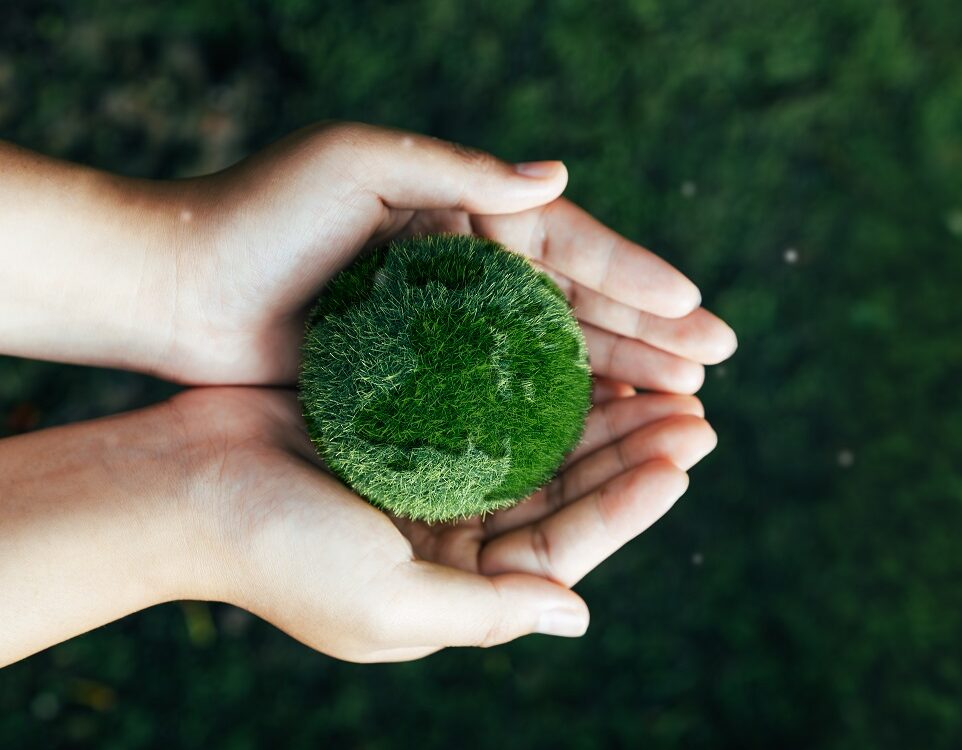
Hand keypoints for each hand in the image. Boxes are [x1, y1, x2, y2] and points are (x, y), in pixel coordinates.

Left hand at [160, 121, 736, 386]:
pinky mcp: (422, 379)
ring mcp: (450, 330)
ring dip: (620, 379)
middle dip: (651, 335)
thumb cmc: (263, 213)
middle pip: (579, 306)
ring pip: (555, 358)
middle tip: (717, 367)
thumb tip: (560, 173)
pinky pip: (507, 399)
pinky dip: (559, 416)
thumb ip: (461, 171)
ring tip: (682, 405)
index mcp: (467, 213)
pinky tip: (604, 435)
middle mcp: (470, 271)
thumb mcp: (360, 162)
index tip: (696, 312)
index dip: (637, 278)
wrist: (178, 284)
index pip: (571, 245)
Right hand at [174, 384, 715, 661]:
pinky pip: (493, 402)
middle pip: (564, 495)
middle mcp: (453, 537)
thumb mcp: (386, 603)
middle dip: (631, 455)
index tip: (682, 459)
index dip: (627, 506)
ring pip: (540, 447)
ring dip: (599, 416)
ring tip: (662, 381)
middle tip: (696, 412)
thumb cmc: (275, 554)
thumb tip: (577, 616)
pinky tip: (581, 352)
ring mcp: (433, 478)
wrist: (176, 486)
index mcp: (455, 586)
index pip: (564, 550)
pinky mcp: (411, 425)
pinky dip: (538, 383)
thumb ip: (487, 612)